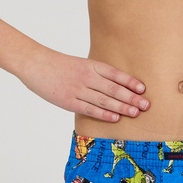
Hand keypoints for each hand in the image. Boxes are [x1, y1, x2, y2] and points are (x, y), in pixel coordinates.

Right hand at [17, 48, 149, 120]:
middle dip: (131, 97)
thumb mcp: (81, 64)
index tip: (143, 89)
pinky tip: (115, 118)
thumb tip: (117, 86)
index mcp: (91, 65)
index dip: (130, 82)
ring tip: (136, 113)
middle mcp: (87, 77)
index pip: (115, 74)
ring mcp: (78, 90)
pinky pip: (90, 109)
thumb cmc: (60, 65)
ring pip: (104, 100)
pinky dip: (104, 114)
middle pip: (113, 89)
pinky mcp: (69, 101)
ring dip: (122, 107)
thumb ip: (96, 73)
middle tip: (146, 105)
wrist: (35, 64)